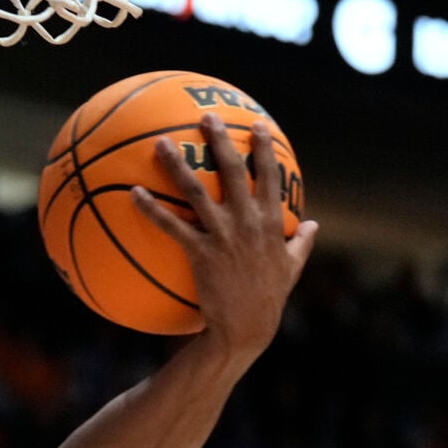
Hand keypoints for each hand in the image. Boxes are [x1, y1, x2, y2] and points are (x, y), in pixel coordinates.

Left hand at [133, 114, 317, 356]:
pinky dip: (151, 209)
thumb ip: (302, 243)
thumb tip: (314, 225)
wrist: (245, 329)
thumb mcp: (292, 268)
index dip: (263, 149)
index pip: (270, 176)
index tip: (256, 126)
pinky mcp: (200, 253)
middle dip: (220, 140)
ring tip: (162, 143)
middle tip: (206, 117)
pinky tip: (133, 194)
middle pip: (232, 171)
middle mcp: (247, 222)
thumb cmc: (268, 300)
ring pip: (196, 191)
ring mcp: (223, 235)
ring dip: (177, 165)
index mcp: (271, 222)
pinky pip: (171, 226)